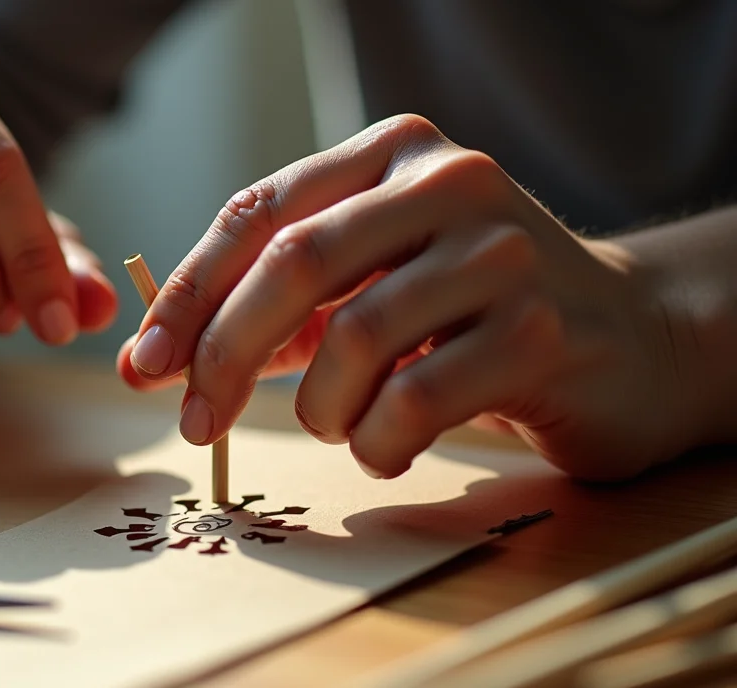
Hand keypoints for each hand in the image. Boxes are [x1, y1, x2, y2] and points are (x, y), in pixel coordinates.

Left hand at [119, 114, 693, 480]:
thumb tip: (150, 363)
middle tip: (195, 422)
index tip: (145, 363)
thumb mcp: (369, 287)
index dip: (189, 293)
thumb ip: (272, 312)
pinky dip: (377, 441)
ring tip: (338, 426)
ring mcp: (502, 252)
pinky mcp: (541, 330)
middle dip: (224, 353)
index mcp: (392, 154)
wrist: (630, 339)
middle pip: (295, 262)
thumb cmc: (472, 317)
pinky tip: (388, 446)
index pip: (260, 212)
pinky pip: (414, 400)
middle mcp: (449, 183)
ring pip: (355, 338)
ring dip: (319, 408)